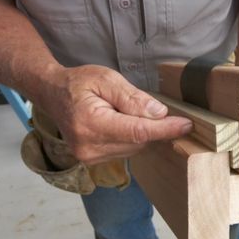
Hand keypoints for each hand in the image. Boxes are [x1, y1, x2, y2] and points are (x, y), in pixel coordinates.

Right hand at [38, 64, 191, 164]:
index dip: (165, 129)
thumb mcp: (106, 78)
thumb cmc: (79, 82)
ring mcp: (89, 157)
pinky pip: (125, 151)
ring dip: (142, 132)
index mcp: (90, 123)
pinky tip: (122, 123)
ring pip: (134, 148)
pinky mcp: (92, 160)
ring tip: (126, 112)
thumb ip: (132, 97)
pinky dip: (132, 138)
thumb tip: (158, 114)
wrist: (52, 94)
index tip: (187, 125)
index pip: (137, 131)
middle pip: (138, 141)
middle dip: (153, 126)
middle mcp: (89, 146)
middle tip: (153, 108)